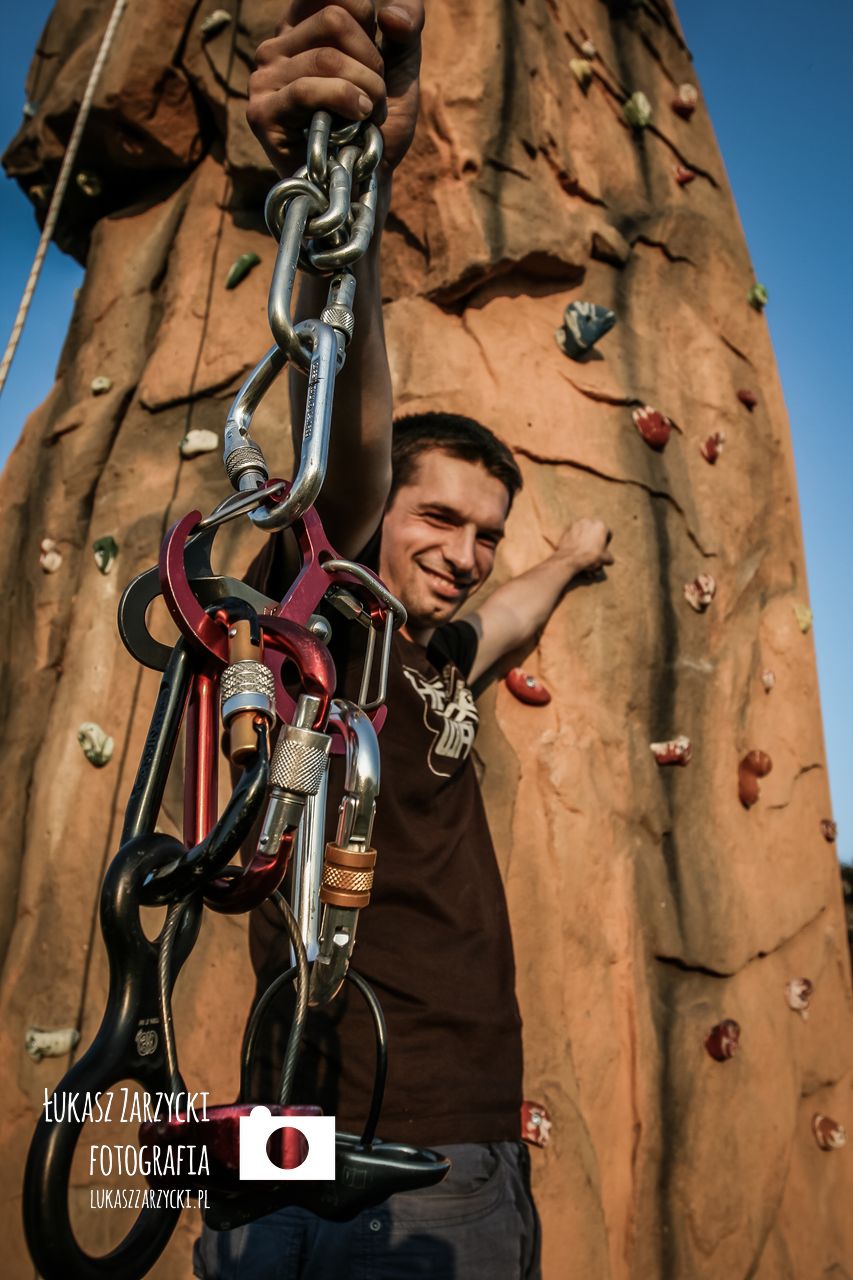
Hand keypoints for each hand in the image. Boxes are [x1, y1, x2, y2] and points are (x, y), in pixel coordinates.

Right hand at [248, 1, 423, 176]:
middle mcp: (276, 46)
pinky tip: (357, 120)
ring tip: (366, 115)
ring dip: (365, 89)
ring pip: (326, 56)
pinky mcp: (261, 113)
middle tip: (374, 96)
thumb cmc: (376, 127)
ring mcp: (264, 79)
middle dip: (371, 60)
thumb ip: (406, 27)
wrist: (364, 184)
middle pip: (334, 17)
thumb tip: (388, 13)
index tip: (377, 58)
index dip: (369, 18)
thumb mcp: (400, 69)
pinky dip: (344, 102)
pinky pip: (307, 89)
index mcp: (301, 27)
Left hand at [558, 518, 613, 576]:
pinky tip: (575, 549)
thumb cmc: (589, 557)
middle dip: (595, 538)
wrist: (569, 559)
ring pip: (584, 531)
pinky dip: (575, 539)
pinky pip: (574, 534)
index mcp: (601, 525)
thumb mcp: (605, 559)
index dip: (606, 542)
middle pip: (595, 530)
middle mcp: (588, 521)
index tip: (603, 549)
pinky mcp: (566, 529)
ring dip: (585, 537)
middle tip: (593, 549)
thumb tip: (609, 559)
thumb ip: (609, 557)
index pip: (607, 533)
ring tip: (583, 549)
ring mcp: (576, 524)